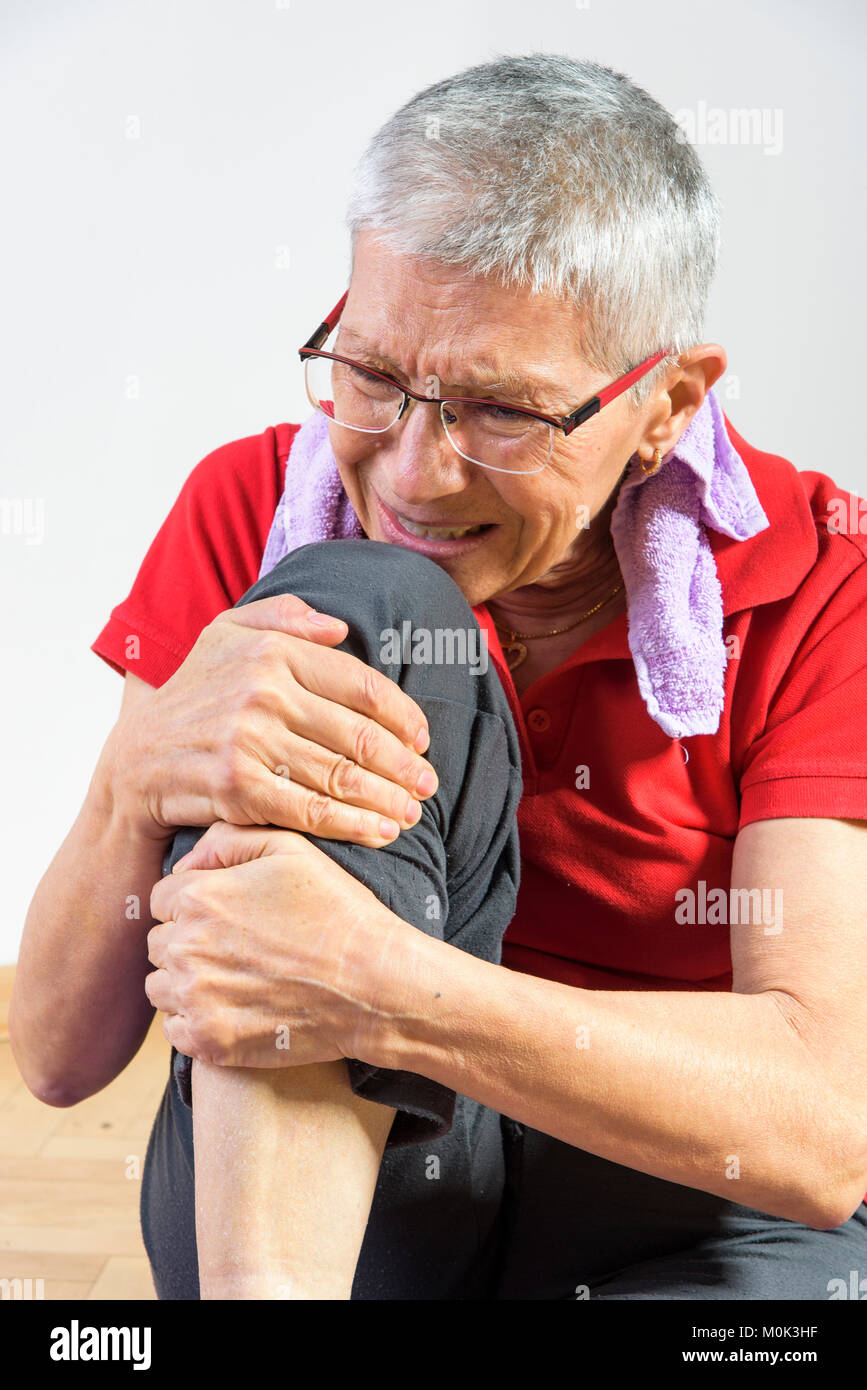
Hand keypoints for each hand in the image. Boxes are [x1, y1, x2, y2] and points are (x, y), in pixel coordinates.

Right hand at [112, 593, 437, 847]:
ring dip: (387, 799)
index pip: (361, 684)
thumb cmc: (193, 695)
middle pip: (358, 735)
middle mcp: (263, 692)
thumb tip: (339, 628)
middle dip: (404, 766)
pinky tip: (379, 832)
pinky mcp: (236, 787)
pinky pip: (311, 809)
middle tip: (428, 786)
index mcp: (272, 652)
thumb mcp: (227, 634)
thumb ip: (283, 618)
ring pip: (341, 776)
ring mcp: (248, 740)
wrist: (136, 759)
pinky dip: (353, 825)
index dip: (402, 716)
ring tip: (411, 814)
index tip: (423, 740)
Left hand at [146, 820, 415, 1067]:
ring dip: (185, 982)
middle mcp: (186, 947)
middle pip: (158, 942)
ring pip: (160, 986)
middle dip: (187, 941)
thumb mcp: (290, 850)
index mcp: (198, 897)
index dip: (193, 903)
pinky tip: (234, 1008)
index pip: (161, 898)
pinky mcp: (208, 1041)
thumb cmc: (337, 911)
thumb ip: (228, 841)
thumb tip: (184, 861)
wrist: (374, 983)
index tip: (226, 915)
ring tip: (234, 978)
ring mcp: (194, 998)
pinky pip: (174, 1029)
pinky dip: (195, 1020)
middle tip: (235, 947)